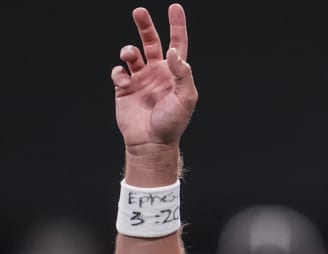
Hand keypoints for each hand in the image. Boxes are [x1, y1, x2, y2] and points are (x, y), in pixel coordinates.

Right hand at [111, 4, 197, 154]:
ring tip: (129, 55)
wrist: (151, 142)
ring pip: (132, 54)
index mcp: (174, 73)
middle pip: (151, 42)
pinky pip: (118, 72)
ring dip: (128, 50)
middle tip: (139, 11)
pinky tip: (124, 82)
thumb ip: (182, 74)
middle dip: (145, 25)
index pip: (177, 44)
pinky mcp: (124, 89)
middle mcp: (157, 72)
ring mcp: (140, 79)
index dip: (177, 26)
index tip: (175, 8)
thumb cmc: (172, 123)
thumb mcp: (186, 98)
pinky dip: (118, 72)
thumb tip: (174, 52)